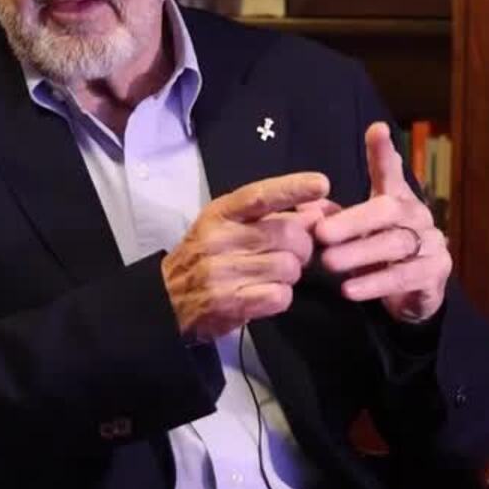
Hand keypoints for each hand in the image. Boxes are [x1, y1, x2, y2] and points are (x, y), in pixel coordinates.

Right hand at [161, 171, 334, 342]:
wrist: (167, 299)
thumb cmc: (206, 256)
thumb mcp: (229, 226)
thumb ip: (272, 217)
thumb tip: (316, 213)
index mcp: (221, 214)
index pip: (259, 195)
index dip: (292, 188)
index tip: (321, 184)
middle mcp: (219, 239)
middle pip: (287, 234)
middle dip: (302, 246)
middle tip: (294, 254)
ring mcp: (222, 273)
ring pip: (288, 267)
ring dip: (291, 274)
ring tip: (272, 275)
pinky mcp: (230, 303)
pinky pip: (280, 296)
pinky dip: (281, 296)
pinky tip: (266, 293)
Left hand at [313, 122, 449, 324]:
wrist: (415, 293)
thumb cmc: (380, 253)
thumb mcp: (357, 231)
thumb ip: (334, 216)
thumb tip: (304, 206)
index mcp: (398, 199)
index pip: (390, 171)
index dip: (383, 152)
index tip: (375, 130)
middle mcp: (417, 215)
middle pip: (388, 210)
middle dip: (353, 222)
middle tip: (321, 234)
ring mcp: (432, 243)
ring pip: (396, 244)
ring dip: (359, 255)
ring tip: (328, 264)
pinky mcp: (436, 272)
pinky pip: (406, 277)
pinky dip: (376, 283)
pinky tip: (350, 289)